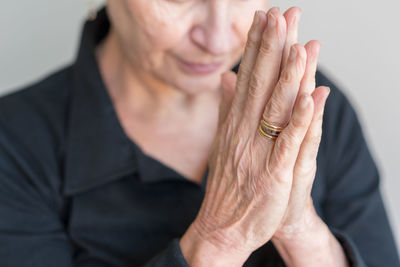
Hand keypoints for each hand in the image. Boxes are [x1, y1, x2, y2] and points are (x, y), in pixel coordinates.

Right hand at [180, 7, 329, 265]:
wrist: (222, 224)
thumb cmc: (229, 182)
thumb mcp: (224, 141)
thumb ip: (228, 108)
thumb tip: (227, 79)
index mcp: (235, 123)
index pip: (248, 77)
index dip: (257, 47)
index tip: (265, 18)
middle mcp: (244, 132)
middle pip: (261, 84)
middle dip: (272, 48)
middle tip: (281, 14)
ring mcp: (258, 152)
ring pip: (275, 108)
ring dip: (287, 76)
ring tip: (298, 44)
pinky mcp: (273, 174)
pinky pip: (287, 143)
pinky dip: (298, 119)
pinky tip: (306, 96)